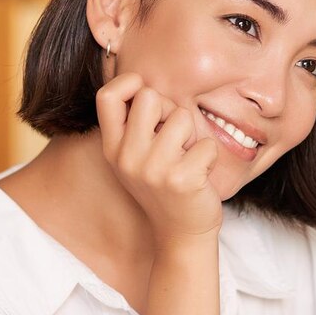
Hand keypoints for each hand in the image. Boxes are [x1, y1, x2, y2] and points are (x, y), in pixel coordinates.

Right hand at [95, 72, 221, 244]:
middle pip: (150, 97)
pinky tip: (199, 175)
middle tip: (175, 136)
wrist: (180, 233)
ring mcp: (153, 169)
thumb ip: (133, 124)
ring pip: (182, 116)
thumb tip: (141, 81)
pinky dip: (209, 156)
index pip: (106, 96)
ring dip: (192, 135)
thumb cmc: (163, 186)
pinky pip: (206, 144)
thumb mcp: (135, 157)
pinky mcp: (181, 179)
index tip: (145, 95)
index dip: (129, 83)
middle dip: (170, 109)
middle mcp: (127, 157)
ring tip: (187, 158)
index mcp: (112, 148)